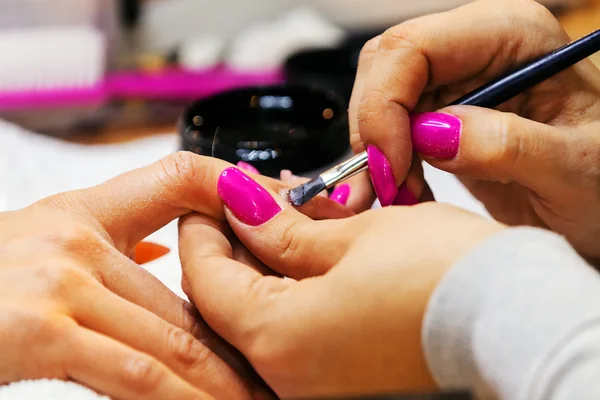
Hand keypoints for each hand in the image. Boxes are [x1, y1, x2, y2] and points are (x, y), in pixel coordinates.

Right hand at [0, 152, 350, 398]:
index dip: (239, 186)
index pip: (180, 177)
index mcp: (83, 213)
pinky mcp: (40, 329)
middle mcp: (78, 240)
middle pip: (194, 296)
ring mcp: (61, 283)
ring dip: (228, 380)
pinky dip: (180, 398)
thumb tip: (161, 256)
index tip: (286, 217)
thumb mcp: (40, 244)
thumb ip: (107, 247)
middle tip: (290, 365)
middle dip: (246, 339)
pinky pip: (134, 375)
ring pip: (176, 340)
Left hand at [179, 168, 503, 397]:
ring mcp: (320, 387)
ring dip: (268, 265)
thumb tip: (240, 205)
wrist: (521, 324)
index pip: (206, 280)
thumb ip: (284, 228)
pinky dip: (297, 294)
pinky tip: (315, 256)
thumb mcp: (356, 235)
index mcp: (280, 340)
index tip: (209, 194)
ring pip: (265, 318)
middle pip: (230, 302)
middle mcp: (292, 380)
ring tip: (288, 218)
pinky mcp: (347, 384)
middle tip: (251, 200)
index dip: (202, 228)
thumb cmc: (451, 279)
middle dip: (236, 244)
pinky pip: (300, 336)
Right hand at [347, 0, 599, 259]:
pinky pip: (391, 130)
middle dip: (374, 129)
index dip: (385, 104)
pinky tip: (408, 193)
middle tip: (388, 186)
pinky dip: (387, 166)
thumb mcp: (575, 168)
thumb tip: (432, 133)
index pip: (415, 46)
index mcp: (514, 35)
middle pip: (385, 68)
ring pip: (379, 99)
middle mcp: (477, 51)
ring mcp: (457, 82)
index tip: (391, 165)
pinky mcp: (443, 116)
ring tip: (401, 197)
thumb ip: (508, 145)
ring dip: (376, 153)